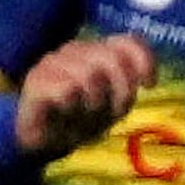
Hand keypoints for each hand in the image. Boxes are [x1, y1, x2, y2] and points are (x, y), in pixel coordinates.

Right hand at [9, 33, 156, 161]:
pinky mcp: (35, 81)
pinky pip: (67, 89)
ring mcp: (52, 63)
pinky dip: (72, 106)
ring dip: (94, 101)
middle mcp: (74, 51)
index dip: (143, 60)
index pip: (126, 42)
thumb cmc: (77, 121)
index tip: (149, 85)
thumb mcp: (111, 107)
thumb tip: (143, 79)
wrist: (39, 142)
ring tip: (83, 114)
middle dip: (120, 89)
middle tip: (113, 111)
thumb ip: (126, 88)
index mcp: (95, 52)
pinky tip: (63, 112)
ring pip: (88, 73)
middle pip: (110, 57)